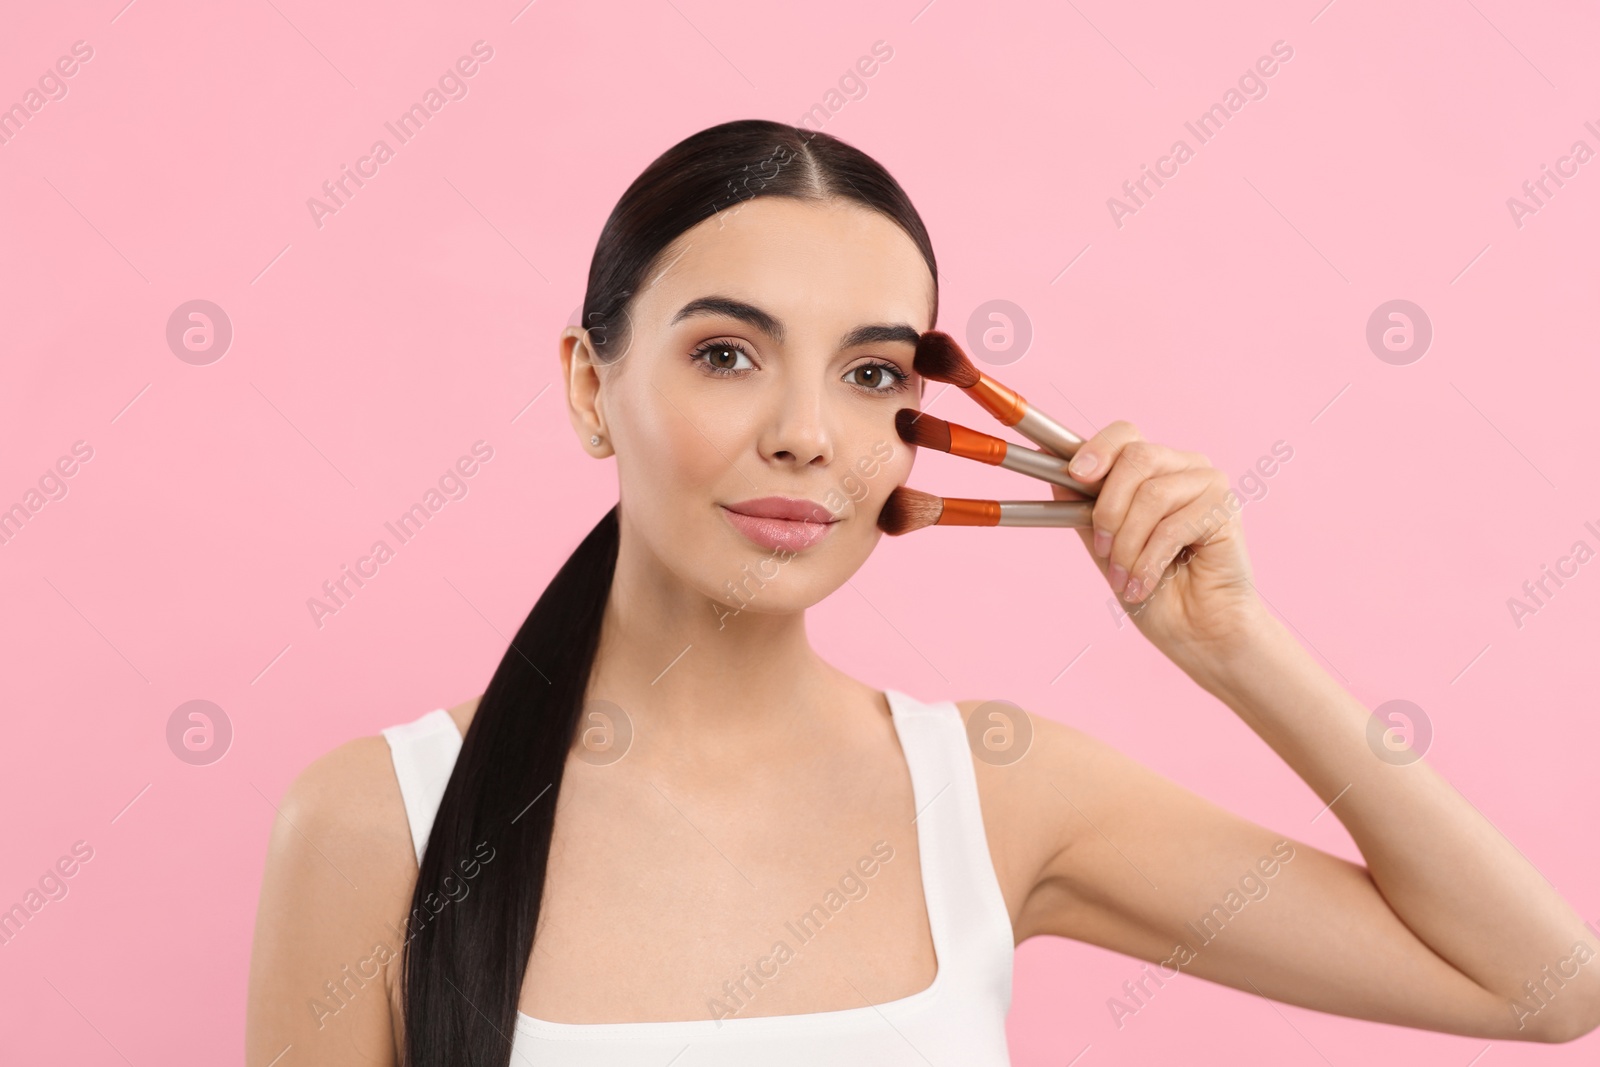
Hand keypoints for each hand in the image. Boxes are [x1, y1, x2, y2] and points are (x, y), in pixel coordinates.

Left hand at [1051, 421, 1268, 666]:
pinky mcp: (1225, 509)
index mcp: (1154, 468)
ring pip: (1152, 494)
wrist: (1197, 632)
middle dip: (1108, 510)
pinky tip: (1143, 584)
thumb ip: (1084, 510)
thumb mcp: (1105, 547)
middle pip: (1136, 457)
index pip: (1125, 433)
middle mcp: (1184, 466)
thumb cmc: (1154, 590)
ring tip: (1123, 578)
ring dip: (1127, 545)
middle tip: (1101, 549)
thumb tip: (1053, 473)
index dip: (1097, 447)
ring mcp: (1209, 484)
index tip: (1076, 474)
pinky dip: (1149, 561)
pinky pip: (1172, 526)